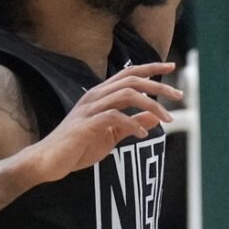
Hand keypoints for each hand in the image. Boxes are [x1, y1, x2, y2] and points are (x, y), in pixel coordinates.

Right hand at [29, 63, 177, 180]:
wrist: (48, 161)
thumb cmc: (78, 147)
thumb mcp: (111, 135)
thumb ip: (131, 124)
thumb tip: (156, 117)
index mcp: (101, 96)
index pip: (128, 74)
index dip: (150, 68)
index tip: (172, 67)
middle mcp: (95, 96)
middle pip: (131, 80)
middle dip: (158, 86)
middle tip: (180, 96)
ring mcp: (89, 109)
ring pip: (126, 95)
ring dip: (151, 105)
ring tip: (168, 119)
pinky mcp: (85, 124)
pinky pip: (113, 117)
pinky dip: (132, 124)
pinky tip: (143, 135)